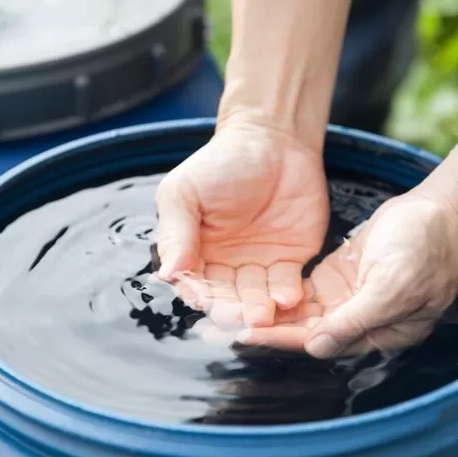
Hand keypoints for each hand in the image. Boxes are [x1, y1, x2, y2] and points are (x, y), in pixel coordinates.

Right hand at [155, 122, 329, 327]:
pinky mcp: (290, 261)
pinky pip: (288, 286)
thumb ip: (175, 231)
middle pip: (226, 297)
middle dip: (231, 309)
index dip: (198, 293)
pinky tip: (287, 299)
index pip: (193, 282)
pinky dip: (287, 295)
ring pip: (256, 298)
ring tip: (263, 314)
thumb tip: (167, 273)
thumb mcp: (185, 191)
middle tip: (238, 317)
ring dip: (259, 309)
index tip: (203, 300)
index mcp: (195, 252)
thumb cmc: (222, 161)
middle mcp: (225, 265)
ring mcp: (259, 265)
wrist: (273, 139)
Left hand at [235, 192, 457, 357]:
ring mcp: (348, 301)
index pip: (322, 341)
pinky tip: (249, 291)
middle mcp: (360, 323)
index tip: (246, 335)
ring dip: (268, 315)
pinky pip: (304, 294)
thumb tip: (317, 347)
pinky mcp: (338, 280)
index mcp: (379, 333)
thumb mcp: (394, 285)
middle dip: (266, 330)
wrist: (440, 210)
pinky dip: (280, 295)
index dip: (283, 339)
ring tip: (229, 311)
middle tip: (224, 325)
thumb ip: (356, 319)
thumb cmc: (426, 246)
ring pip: (301, 315)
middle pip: (306, 333)